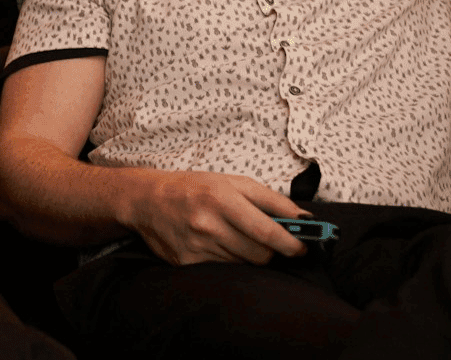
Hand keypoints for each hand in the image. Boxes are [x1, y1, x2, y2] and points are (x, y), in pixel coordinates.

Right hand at [121, 169, 307, 264]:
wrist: (145, 200)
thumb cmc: (193, 187)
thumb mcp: (232, 182)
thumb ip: (271, 199)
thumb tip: (305, 219)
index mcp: (221, 198)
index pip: (268, 233)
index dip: (292, 245)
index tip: (302, 249)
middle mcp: (208, 224)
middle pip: (260, 255)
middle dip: (270, 250)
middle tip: (263, 239)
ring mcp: (196, 246)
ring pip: (243, 264)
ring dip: (246, 254)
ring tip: (231, 236)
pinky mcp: (187, 263)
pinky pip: (223, 270)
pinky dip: (227, 260)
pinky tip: (214, 244)